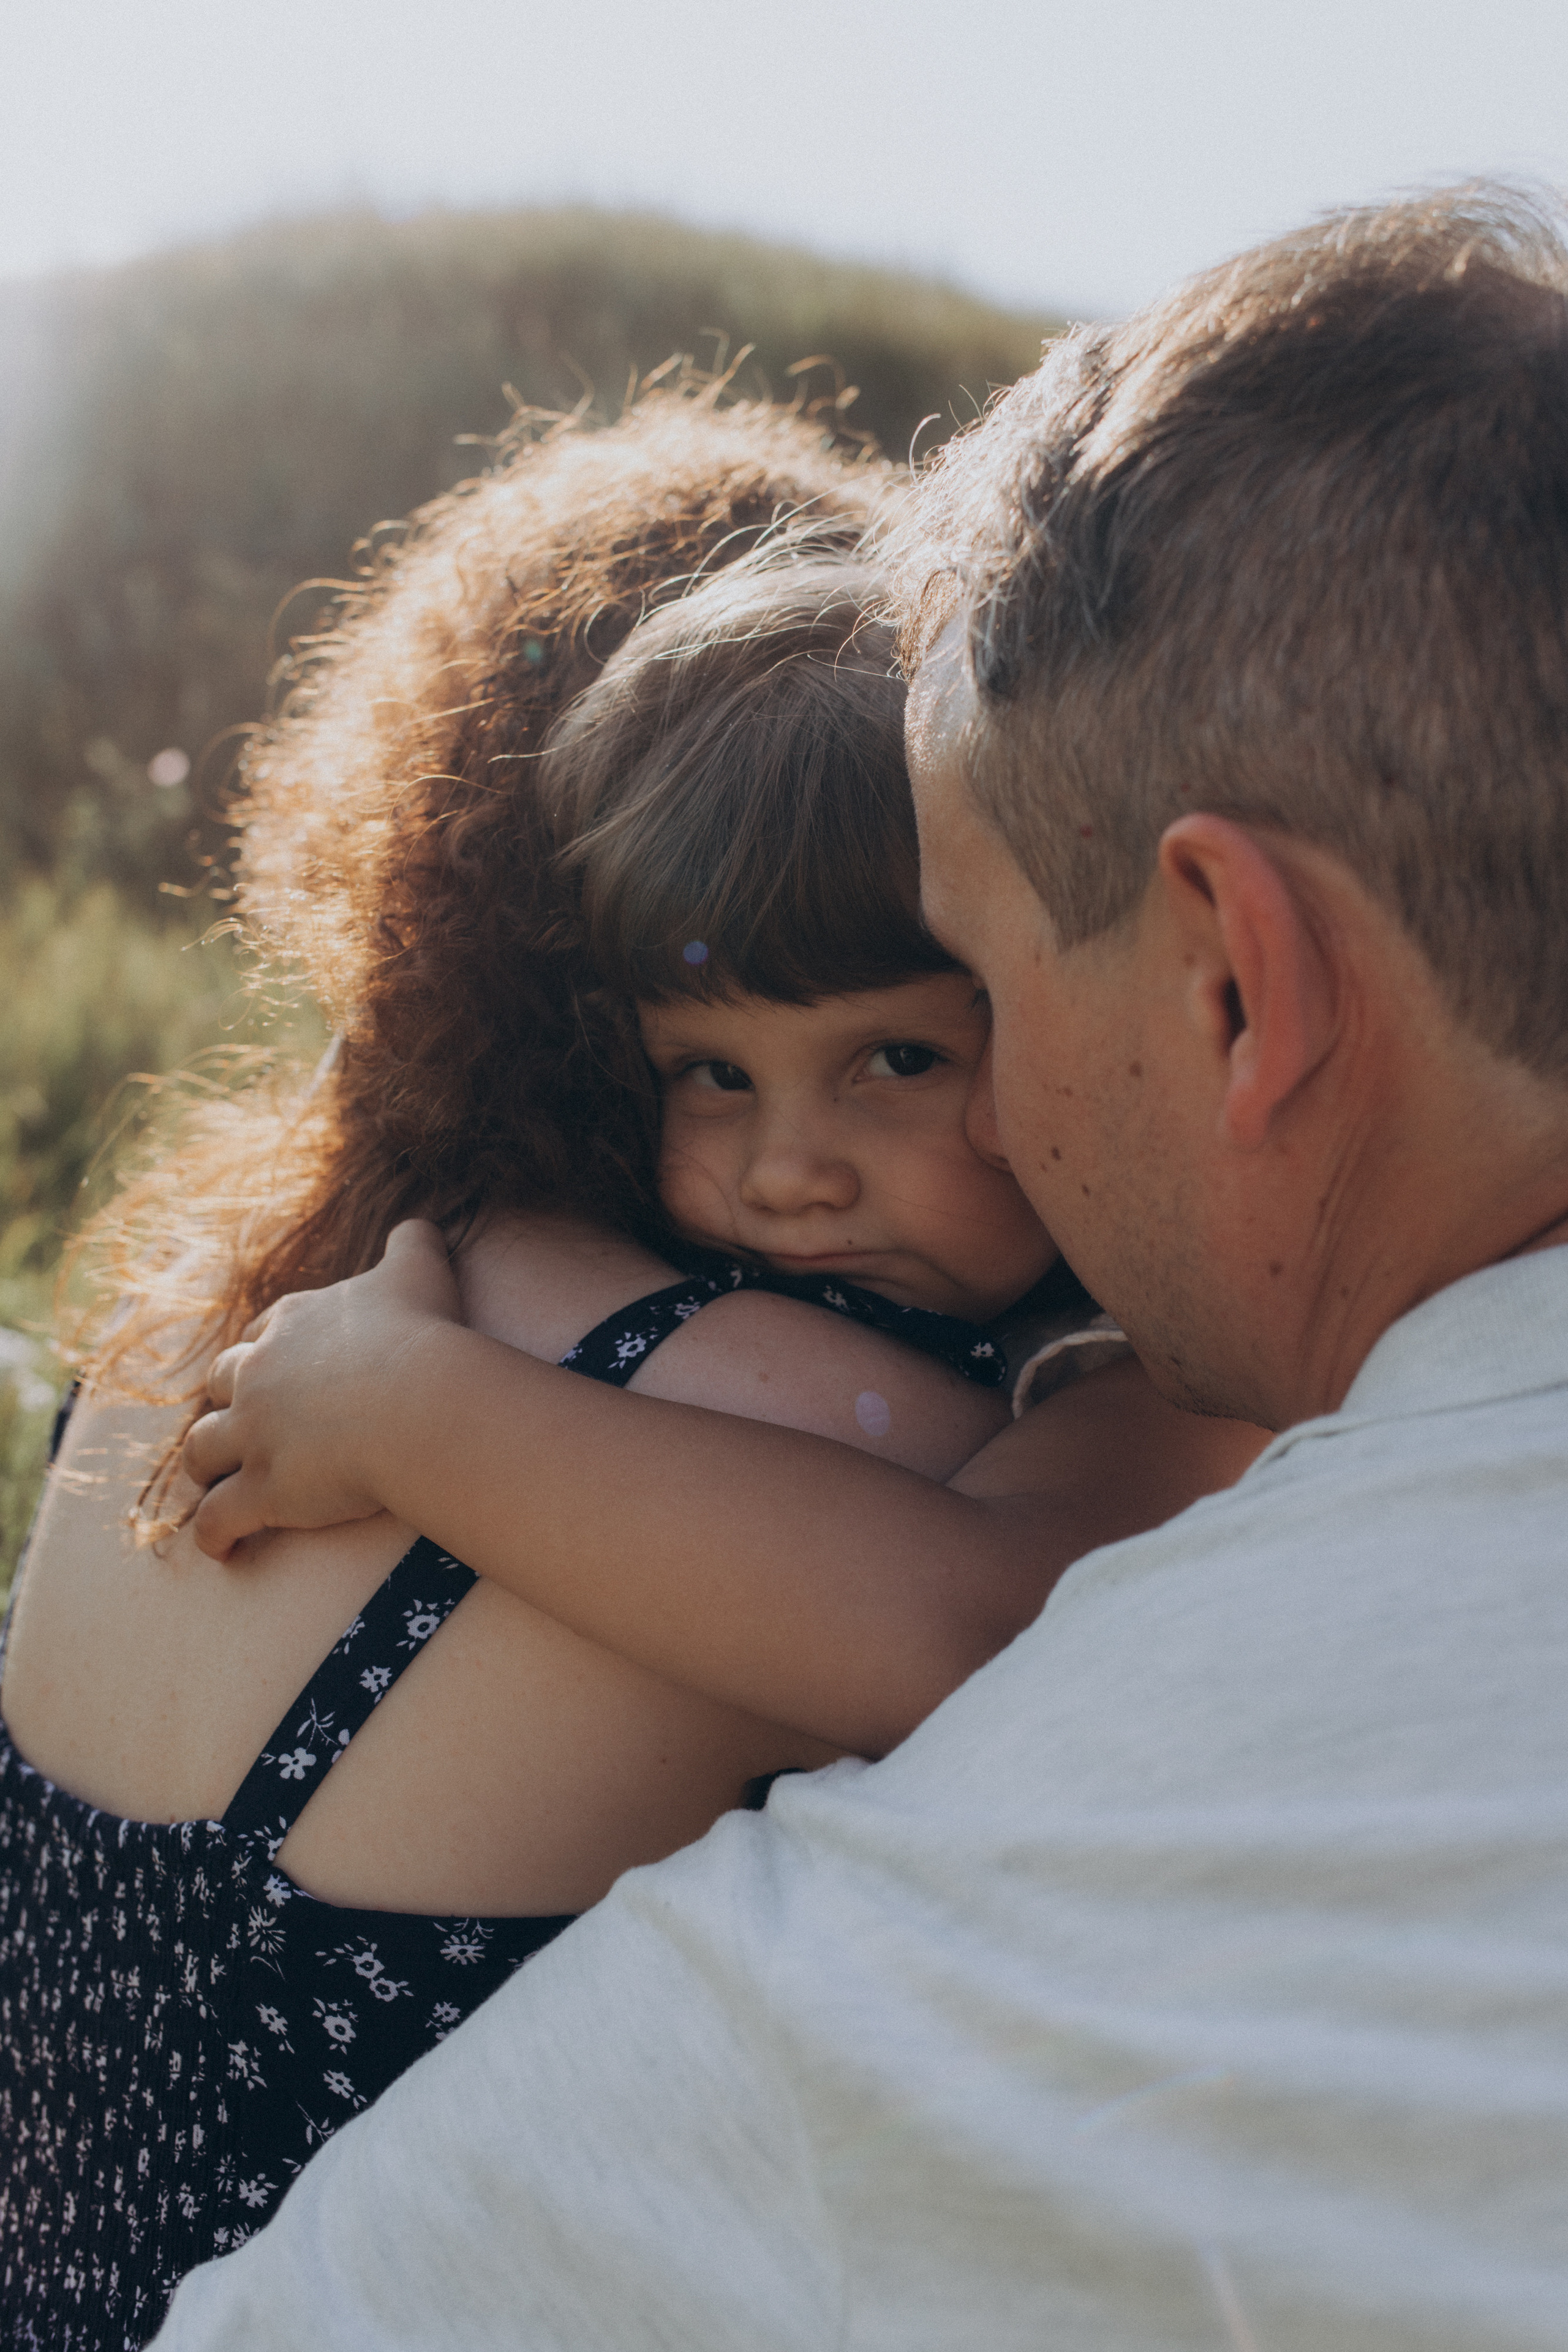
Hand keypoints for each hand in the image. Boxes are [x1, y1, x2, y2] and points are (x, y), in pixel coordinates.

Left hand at [182, 1220, 461, 1559]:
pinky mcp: (263, 1490)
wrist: (421, 1401)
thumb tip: (420, 1223)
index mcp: (293, 1324)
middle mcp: (261, 1375)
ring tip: (212, 1483)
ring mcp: (256, 1435)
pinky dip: (213, 1535)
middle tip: (240, 1422)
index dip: (265, 1350)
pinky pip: (218, 1518)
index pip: (262, 1332)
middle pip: (221, 1386)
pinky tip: (222, 1550)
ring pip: (203, 1451)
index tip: (273, 1365)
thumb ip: (413, 1241)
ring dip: (204, 1466)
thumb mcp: (420, 1269)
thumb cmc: (424, 1334)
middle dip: (226, 1403)